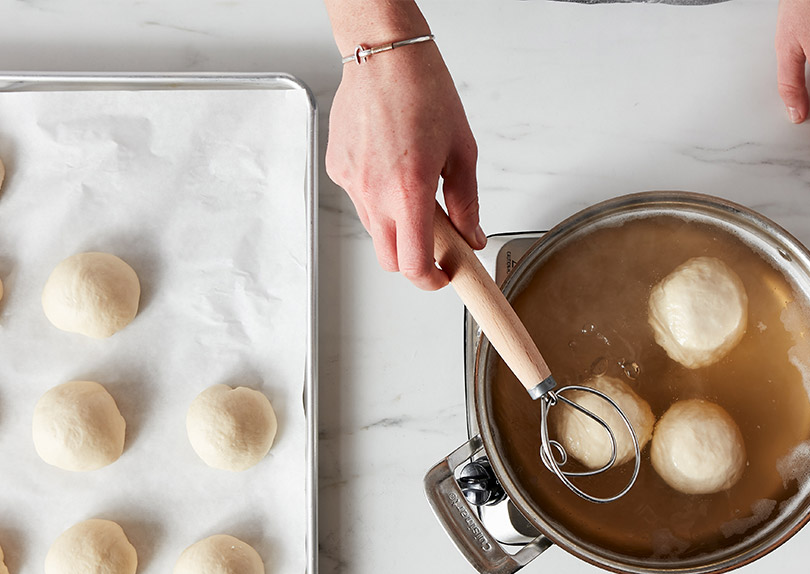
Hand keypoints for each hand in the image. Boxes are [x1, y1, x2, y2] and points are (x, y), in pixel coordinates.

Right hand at [325, 41, 482, 289]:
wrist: (385, 56)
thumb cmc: (424, 92)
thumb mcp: (462, 152)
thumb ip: (467, 204)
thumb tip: (472, 236)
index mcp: (408, 191)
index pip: (413, 264)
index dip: (430, 281)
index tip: (443, 277)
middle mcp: (373, 192)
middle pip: (389, 259)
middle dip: (414, 261)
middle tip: (436, 244)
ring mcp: (350, 181)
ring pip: (374, 229)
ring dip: (396, 227)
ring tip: (414, 191)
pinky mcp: (337, 168)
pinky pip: (359, 200)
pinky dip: (377, 198)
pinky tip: (391, 167)